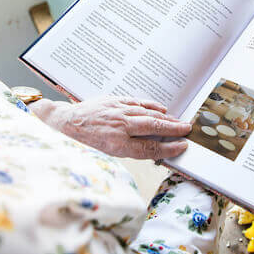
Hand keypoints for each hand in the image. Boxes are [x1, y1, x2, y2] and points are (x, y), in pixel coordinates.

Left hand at [30, 96, 190, 159]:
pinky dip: (152, 105)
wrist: (66, 123)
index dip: (168, 148)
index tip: (182, 146)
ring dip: (166, 118)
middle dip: (172, 129)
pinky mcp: (115, 100)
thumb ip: (131, 151)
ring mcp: (117, 111)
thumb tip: (154, 150)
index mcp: (117, 144)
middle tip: (187, 130)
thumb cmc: (86, 143)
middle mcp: (119, 126)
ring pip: (148, 113)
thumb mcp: (107, 154)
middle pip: (152, 127)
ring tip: (179, 121)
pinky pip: (138, 102)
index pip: (150, 147)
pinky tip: (162, 109)